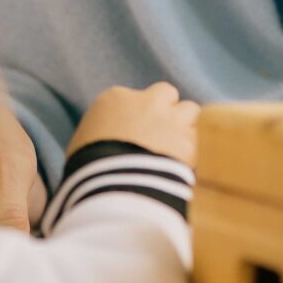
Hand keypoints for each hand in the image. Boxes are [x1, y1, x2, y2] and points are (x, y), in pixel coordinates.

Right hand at [72, 82, 198, 167]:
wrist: (112, 188)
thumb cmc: (87, 170)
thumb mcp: (84, 144)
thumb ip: (104, 133)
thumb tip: (113, 144)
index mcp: (115, 99)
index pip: (134, 97)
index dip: (137, 117)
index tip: (136, 135)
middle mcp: (147, 101)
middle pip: (166, 94)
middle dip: (166, 110)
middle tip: (161, 134)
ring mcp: (171, 119)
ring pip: (190, 110)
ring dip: (186, 125)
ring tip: (177, 149)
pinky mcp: (189, 143)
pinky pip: (198, 140)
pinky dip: (192, 151)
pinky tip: (183, 166)